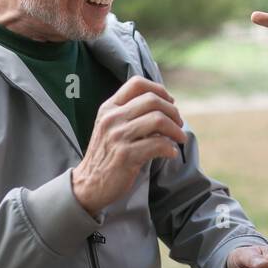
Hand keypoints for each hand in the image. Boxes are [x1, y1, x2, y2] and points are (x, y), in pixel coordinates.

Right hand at [70, 76, 187, 217]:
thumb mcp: (111, 127)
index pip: (137, 83)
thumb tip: (165, 105)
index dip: (160, 90)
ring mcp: (117, 136)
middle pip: (152, 100)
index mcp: (109, 107)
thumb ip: (130, 114)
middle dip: (173, 112)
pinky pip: (157, 144)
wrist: (88, 184)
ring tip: (179, 138)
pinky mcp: (125, 155)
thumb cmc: (107, 155)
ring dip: (176, 130)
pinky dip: (170, 148)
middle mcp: (112, 118)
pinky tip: (171, 153)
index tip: (170, 103)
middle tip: (179, 125)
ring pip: (158, 120)